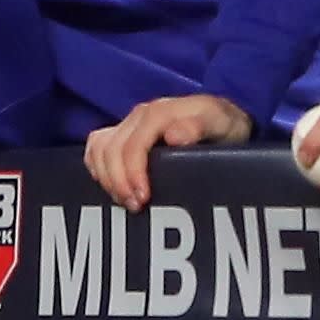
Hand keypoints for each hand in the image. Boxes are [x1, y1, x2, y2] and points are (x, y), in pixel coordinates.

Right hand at [87, 94, 251, 211]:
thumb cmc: (223, 125)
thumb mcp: (222, 124)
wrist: (222, 118)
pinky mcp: (124, 132)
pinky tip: (112, 186)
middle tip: (136, 207)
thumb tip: (173, 136)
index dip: (132, 172)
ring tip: (126, 200)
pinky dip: (98, 168)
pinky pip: (96, 147)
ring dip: (107, 177)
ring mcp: (130, 122)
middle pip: (112, 148)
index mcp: (161, 112)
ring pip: (99, 148)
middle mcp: (141, 114)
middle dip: (119, 181)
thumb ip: (200, 127)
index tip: (143, 198)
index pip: (133, 143)